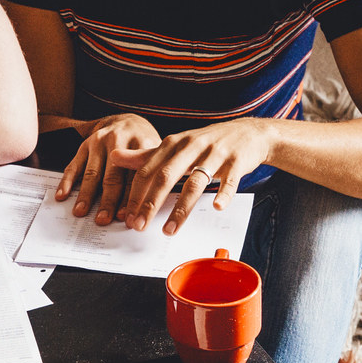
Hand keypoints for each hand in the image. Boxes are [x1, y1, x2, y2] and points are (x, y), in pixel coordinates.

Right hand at [57, 114, 161, 224]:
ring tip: (81, 211)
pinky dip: (67, 181)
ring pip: (92, 172)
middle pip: (112, 176)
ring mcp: (99, 142)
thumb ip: (151, 176)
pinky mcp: (84, 145)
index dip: (129, 198)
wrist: (127, 121)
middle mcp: (118, 141)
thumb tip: (146, 210)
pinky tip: (62, 195)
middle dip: (107, 200)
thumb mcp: (154, 153)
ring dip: (86, 194)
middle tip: (102, 219)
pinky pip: (74, 165)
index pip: (134, 176)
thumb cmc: (143, 145)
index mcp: (141, 144)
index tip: (125, 216)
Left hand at [110, 118, 274, 233]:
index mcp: (174, 144)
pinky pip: (230, 179)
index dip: (136, 194)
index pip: (148, 170)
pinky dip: (224, 193)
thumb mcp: (176, 145)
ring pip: (194, 182)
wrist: (247, 133)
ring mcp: (215, 154)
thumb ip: (145, 154)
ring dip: (181, 208)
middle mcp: (192, 147)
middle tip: (140, 225)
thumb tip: (114, 156)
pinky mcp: (236, 161)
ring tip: (169, 229)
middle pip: (166, 176)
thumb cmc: (207, 143)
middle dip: (151, 203)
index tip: (128, 216)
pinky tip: (217, 206)